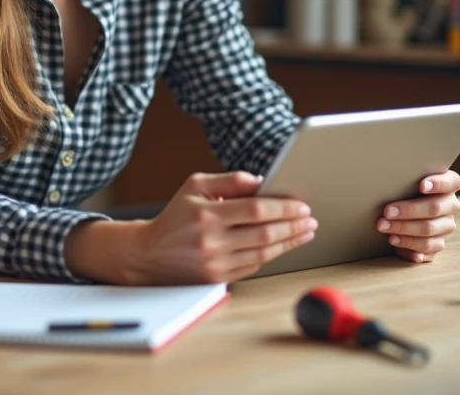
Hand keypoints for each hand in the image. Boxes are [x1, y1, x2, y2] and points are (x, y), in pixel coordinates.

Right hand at [73, 171, 315, 284]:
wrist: (149, 254)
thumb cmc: (176, 216)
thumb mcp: (195, 186)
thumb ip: (229, 181)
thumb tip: (263, 183)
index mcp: (206, 215)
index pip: (255, 210)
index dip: (283, 207)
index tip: (302, 205)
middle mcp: (211, 241)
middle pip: (265, 233)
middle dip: (293, 226)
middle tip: (311, 219)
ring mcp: (215, 263)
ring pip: (264, 252)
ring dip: (290, 242)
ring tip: (306, 232)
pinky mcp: (217, 279)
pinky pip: (254, 265)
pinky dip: (272, 254)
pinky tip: (284, 245)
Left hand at [376, 170, 459, 262]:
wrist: (404, 208)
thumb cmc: (405, 188)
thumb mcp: (407, 180)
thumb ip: (405, 178)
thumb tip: (384, 178)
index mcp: (449, 185)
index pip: (451, 182)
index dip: (438, 184)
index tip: (421, 185)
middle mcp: (451, 205)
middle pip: (434, 208)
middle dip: (408, 210)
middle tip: (386, 212)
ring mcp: (446, 226)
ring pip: (429, 230)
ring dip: (404, 230)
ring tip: (385, 228)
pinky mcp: (439, 243)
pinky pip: (427, 249)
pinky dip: (411, 248)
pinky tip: (397, 245)